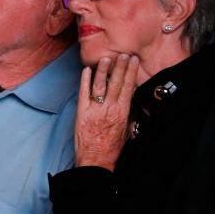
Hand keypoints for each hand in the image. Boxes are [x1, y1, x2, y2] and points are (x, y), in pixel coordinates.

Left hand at [74, 55, 138, 170]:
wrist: (96, 161)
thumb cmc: (112, 149)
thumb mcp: (126, 131)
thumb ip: (128, 115)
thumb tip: (132, 103)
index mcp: (123, 112)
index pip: (128, 87)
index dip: (130, 72)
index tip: (133, 60)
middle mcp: (110, 108)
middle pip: (116, 82)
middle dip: (120, 66)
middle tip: (123, 53)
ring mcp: (95, 109)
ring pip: (100, 85)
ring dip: (103, 70)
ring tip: (106, 58)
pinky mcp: (82, 112)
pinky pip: (83, 93)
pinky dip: (84, 81)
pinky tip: (86, 70)